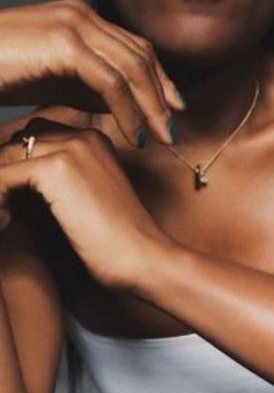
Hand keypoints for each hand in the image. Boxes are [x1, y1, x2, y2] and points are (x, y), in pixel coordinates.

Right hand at [0, 0, 182, 145]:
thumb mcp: (49, 81)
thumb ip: (86, 87)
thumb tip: (122, 104)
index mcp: (79, 17)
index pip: (134, 47)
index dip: (158, 79)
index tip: (173, 109)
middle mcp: (81, 14)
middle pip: (140, 55)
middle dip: (162, 94)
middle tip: (174, 128)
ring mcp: (74, 25)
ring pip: (132, 69)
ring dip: (152, 106)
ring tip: (160, 137)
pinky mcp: (65, 44)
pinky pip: (111, 82)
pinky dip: (128, 110)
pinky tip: (134, 134)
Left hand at [0, 117, 172, 289]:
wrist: (141, 257)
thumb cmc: (112, 241)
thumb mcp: (79, 201)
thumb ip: (49, 183)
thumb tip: (6, 182)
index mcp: (93, 140)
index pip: (32, 137)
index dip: (17, 166)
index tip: (12, 198)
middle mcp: (84, 135)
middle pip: (14, 143)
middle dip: (4, 174)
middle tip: (6, 207)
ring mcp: (71, 148)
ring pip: (3, 156)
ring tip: (5, 215)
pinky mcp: (55, 168)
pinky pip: (0, 176)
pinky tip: (6, 223)